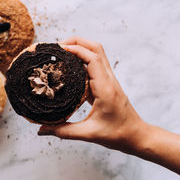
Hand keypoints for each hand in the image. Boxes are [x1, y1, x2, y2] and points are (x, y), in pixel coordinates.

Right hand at [38, 36, 147, 152]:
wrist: (136, 136)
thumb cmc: (118, 135)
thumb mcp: (89, 134)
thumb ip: (63, 131)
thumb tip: (42, 130)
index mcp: (105, 88)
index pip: (92, 58)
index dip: (75, 49)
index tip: (58, 49)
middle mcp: (109, 80)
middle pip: (95, 48)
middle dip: (76, 42)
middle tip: (57, 47)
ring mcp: (109, 80)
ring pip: (96, 54)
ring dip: (80, 48)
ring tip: (61, 53)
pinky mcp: (107, 84)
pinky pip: (95, 65)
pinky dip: (82, 60)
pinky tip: (69, 67)